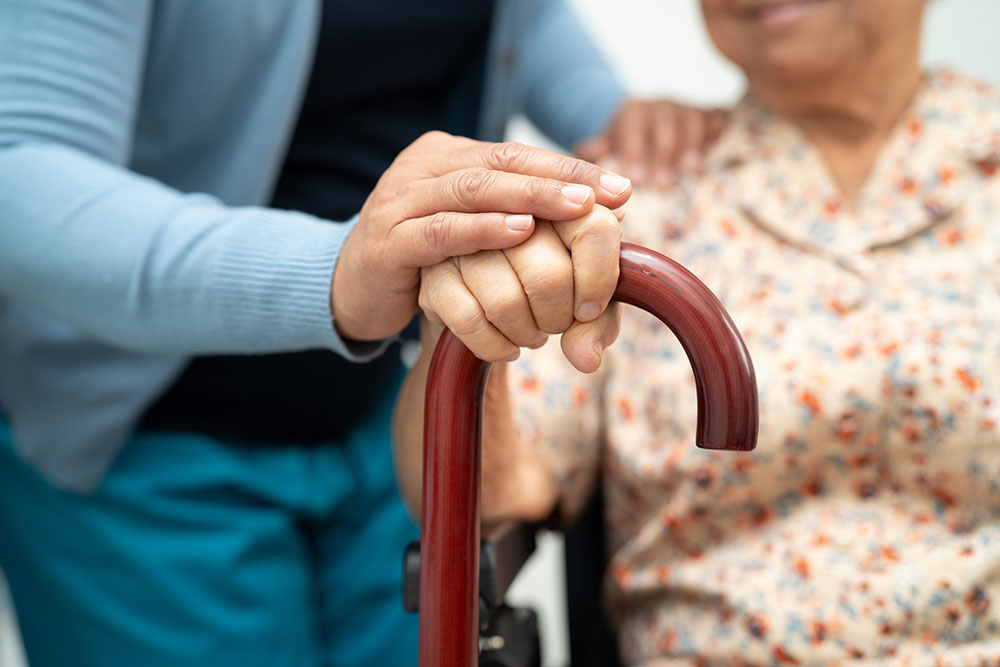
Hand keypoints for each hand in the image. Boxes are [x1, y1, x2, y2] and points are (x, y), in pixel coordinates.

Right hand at [331, 131, 631, 341]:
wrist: (349, 290)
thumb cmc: (423, 261)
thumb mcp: (470, 230)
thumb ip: (515, 215)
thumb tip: (594, 215)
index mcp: (445, 156)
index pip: (514, 153)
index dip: (568, 167)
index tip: (619, 187)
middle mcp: (421, 168)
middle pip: (498, 164)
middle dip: (559, 178)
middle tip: (607, 193)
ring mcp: (399, 201)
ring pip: (472, 190)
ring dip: (529, 197)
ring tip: (577, 206)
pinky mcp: (388, 241)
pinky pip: (441, 231)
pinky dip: (483, 230)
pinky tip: (521, 231)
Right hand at [417, 205, 622, 371]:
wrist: (439, 281)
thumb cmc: (519, 279)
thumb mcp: (569, 289)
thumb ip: (595, 319)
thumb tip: (587, 358)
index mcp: (539, 177)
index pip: (592, 224)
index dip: (599, 274)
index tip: (591, 308)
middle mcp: (491, 188)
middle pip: (549, 274)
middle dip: (558, 312)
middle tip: (556, 322)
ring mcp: (446, 218)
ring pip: (505, 300)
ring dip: (526, 330)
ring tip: (532, 332)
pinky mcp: (409, 252)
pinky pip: (467, 318)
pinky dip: (495, 344)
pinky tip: (506, 347)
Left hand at [575, 99, 726, 187]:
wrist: (638, 123)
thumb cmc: (618, 145)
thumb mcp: (600, 146)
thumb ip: (592, 150)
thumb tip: (590, 150)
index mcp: (631, 112)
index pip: (633, 128)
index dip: (636, 152)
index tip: (637, 179)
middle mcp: (658, 106)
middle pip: (665, 124)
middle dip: (664, 154)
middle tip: (663, 184)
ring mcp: (683, 108)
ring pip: (691, 119)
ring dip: (693, 144)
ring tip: (692, 171)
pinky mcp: (704, 114)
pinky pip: (715, 115)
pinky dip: (719, 125)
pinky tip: (722, 137)